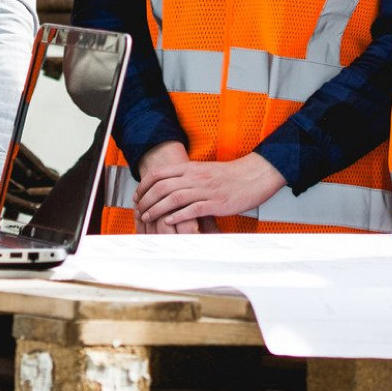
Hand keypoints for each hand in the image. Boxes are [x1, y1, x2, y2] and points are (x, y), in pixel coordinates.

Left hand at [137, 153, 284, 229]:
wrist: (253, 176)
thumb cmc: (230, 175)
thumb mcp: (204, 171)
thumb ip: (186, 176)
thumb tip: (169, 185)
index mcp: (191, 168)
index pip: (160, 174)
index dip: (144, 185)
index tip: (138, 195)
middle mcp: (196, 177)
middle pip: (163, 187)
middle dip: (147, 200)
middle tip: (139, 209)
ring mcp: (205, 190)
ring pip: (174, 198)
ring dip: (157, 209)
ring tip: (148, 217)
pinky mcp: (215, 203)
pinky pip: (192, 209)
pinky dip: (178, 216)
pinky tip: (169, 222)